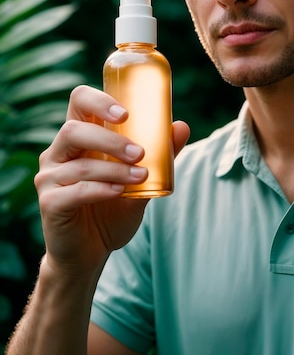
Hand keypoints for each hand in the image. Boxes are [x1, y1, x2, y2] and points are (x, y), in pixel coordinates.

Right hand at [35, 85, 189, 279]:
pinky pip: (75, 191)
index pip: (79, 102)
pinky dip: (101, 190)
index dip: (99, 100)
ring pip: (79, 163)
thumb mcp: (141, 181)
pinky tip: (120, 192)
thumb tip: (182, 126)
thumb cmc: (113, 211)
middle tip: (139, 152)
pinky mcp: (50, 203)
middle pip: (74, 129)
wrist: (91, 254)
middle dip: (110, 139)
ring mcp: (50, 178)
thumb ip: (159, 156)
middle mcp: (58, 153)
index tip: (126, 113)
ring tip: (141, 177)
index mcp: (79, 138)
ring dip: (114, 169)